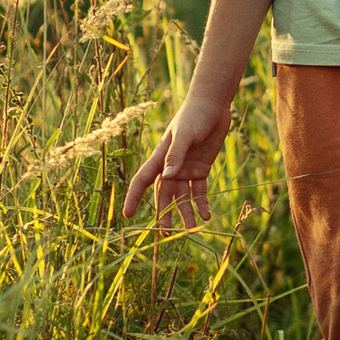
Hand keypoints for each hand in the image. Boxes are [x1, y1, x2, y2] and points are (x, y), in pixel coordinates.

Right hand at [121, 91, 232, 229]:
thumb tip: (167, 177)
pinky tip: (206, 216)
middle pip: (164, 195)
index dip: (134, 197)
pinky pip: (199, 191)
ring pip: (183, 197)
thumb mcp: (185, 134)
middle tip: (168, 234)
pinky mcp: (201, 169)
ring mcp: (185, 169)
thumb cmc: (194, 116)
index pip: (142, 181)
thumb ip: (176, 156)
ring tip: (192, 230)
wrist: (212, 105)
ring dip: (186, 212)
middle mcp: (170, 167)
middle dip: (165, 214)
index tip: (127, 215)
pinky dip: (202, 203)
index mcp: (160, 157)